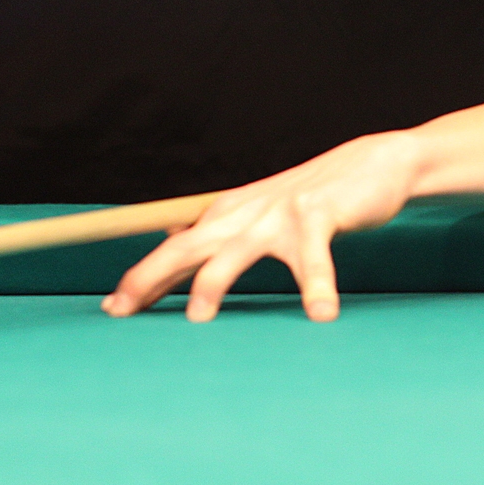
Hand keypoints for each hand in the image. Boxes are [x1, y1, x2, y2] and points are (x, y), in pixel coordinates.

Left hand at [101, 131, 421, 322]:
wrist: (372, 164)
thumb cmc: (312, 200)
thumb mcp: (258, 214)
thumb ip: (221, 234)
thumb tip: (174, 247)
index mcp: (227, 215)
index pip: (172, 248)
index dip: (140, 277)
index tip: (111, 309)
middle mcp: (244, 214)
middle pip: (185, 248)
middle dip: (149, 277)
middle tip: (122, 311)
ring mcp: (280, 215)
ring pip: (236, 253)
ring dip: (214, 284)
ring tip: (199, 320)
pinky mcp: (318, 217)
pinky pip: (314, 258)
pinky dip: (317, 286)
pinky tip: (321, 314)